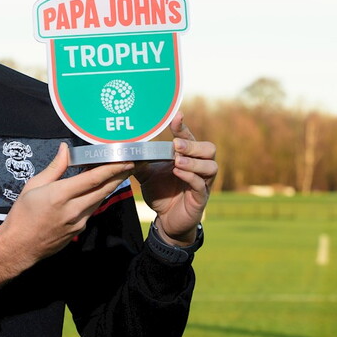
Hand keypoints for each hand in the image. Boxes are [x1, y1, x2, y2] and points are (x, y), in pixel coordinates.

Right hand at [0, 143, 133, 293]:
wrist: (19, 247)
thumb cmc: (22, 215)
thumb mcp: (34, 186)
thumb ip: (55, 167)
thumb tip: (65, 149)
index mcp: (59, 195)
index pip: (92, 179)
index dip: (111, 168)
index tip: (125, 159)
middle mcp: (73, 209)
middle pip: (103, 189)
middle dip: (120, 175)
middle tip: (132, 162)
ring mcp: (78, 222)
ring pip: (100, 199)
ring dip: (111, 186)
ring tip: (120, 172)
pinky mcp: (79, 230)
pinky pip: (92, 210)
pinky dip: (98, 197)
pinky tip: (99, 189)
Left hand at [133, 112, 216, 244]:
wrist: (166, 220)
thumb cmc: (161, 193)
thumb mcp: (146, 175)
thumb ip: (140, 162)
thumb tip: (125, 148)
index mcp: (187, 157)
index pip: (189, 137)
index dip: (183, 127)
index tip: (177, 116)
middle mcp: (199, 167)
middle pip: (209, 148)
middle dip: (193, 145)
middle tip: (176, 145)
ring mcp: (202, 182)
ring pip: (211, 166)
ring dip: (194, 161)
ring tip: (177, 161)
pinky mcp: (200, 198)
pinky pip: (201, 185)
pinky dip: (190, 177)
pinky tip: (178, 172)